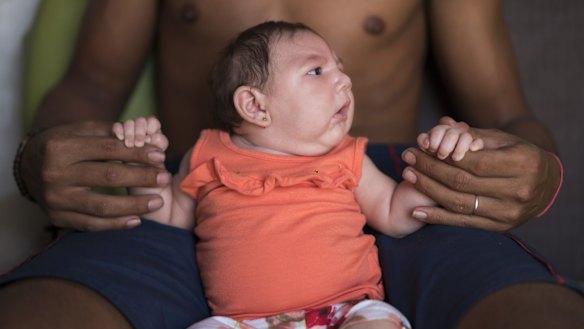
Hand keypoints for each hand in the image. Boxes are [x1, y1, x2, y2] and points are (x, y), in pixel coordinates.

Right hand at [20, 121, 170, 230]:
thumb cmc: (63, 144)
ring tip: (158, 202)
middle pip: (107, 177)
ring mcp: (55, 199)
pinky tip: (137, 220)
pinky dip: (116, 224)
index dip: (136, 152)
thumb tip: (145, 135)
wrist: (30, 166)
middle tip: (164, 177)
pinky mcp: (57, 218)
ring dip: (134, 205)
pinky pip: (91, 225)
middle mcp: (54, 174)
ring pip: (101, 206)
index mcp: (60, 147)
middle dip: (141, 177)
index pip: (107, 149)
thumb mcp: (81, 130)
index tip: (160, 155)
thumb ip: (110, 133)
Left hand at [401, 127, 561, 231]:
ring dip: (428, 191)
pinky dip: (438, 217)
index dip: (442, 156)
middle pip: (463, 182)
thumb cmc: (519, 154)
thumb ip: (473, 135)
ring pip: (460, 203)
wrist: (547, 184)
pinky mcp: (500, 226)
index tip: (418, 148)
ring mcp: (509, 212)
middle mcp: (518, 190)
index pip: (473, 162)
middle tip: (407, 158)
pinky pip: (464, 222)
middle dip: (430, 169)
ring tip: (408, 176)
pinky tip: (417, 211)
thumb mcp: (503, 139)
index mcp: (521, 163)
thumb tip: (441, 124)